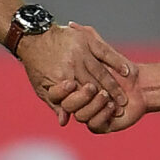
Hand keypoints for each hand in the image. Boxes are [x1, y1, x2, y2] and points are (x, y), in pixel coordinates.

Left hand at [18, 24, 132, 129]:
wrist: (32, 38)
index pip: (82, 97)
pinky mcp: (86, 40)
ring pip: (101, 72)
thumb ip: (55, 104)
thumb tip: (65, 121)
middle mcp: (71, 66)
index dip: (95, 106)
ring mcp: (80, 52)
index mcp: (61, 79)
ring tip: (125, 97)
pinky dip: (116, 62)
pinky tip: (126, 71)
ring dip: (115, 86)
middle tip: (122, 107)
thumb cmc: (36, 66)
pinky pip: (105, 52)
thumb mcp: (41, 88)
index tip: (107, 111)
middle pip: (95, 85)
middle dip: (109, 98)